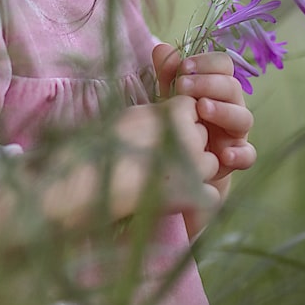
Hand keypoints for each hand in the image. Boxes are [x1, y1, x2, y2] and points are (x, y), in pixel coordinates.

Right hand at [109, 96, 221, 218]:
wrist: (93, 182)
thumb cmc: (106, 146)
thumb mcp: (134, 116)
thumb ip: (160, 114)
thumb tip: (171, 114)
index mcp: (175, 113)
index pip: (193, 108)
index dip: (181, 119)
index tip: (164, 129)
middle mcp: (190, 136)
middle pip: (203, 135)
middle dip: (190, 144)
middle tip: (164, 156)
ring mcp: (195, 167)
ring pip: (211, 162)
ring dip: (197, 169)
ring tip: (169, 176)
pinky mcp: (194, 195)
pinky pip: (211, 193)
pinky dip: (199, 196)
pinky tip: (180, 196)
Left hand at [152, 43, 255, 182]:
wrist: (180, 160)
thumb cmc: (178, 119)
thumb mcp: (170, 95)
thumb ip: (167, 73)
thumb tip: (162, 48)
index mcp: (218, 85)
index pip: (223, 64)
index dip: (206, 62)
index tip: (183, 67)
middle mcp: (232, 104)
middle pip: (232, 86)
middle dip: (208, 83)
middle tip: (182, 86)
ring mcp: (237, 131)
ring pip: (243, 117)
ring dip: (223, 110)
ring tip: (201, 108)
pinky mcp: (238, 156)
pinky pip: (248, 154)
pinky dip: (240, 154)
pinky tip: (223, 154)